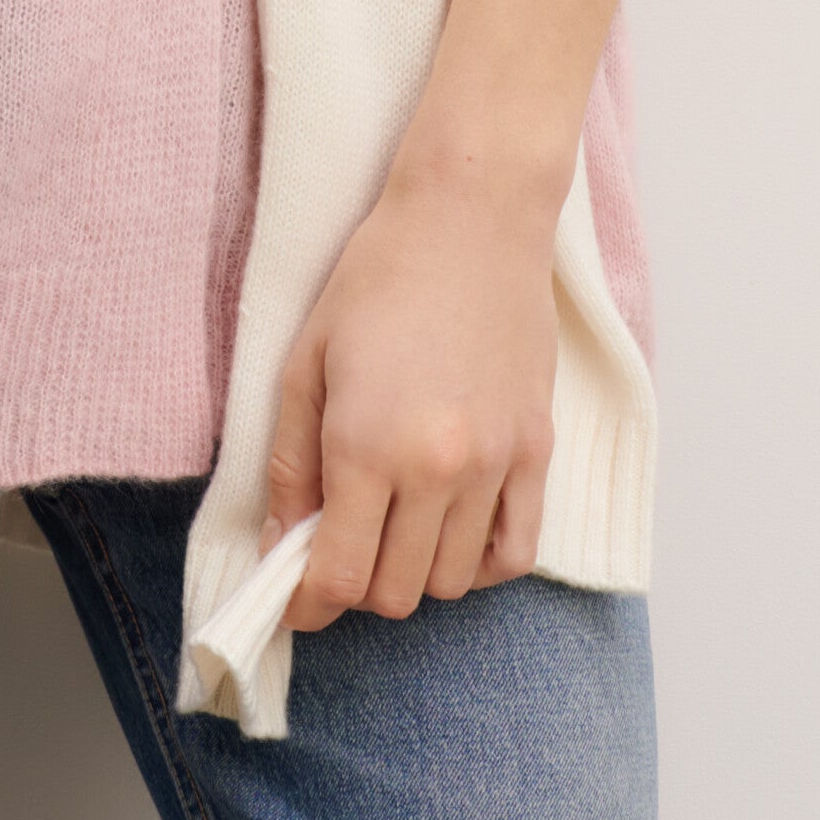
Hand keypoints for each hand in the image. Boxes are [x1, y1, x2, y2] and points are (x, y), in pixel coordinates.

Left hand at [256, 157, 561, 630]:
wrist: (471, 215)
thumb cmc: (378, 276)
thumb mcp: (306, 361)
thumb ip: (289, 465)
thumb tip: (281, 550)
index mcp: (366, 445)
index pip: (338, 578)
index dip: (307, 604)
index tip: (295, 598)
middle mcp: (435, 468)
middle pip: (394, 592)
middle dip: (356, 584)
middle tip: (340, 542)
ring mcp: (495, 463)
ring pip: (452, 582)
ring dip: (414, 571)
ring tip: (394, 522)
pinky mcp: (538, 450)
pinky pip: (515, 553)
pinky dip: (480, 563)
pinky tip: (452, 528)